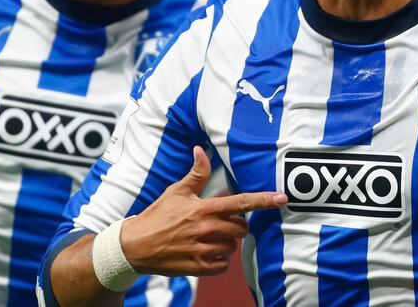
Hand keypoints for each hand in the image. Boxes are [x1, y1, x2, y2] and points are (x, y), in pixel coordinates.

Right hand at [120, 145, 285, 275]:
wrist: (134, 247)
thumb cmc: (158, 215)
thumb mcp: (176, 191)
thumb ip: (196, 173)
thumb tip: (200, 149)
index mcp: (204, 208)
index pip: (241, 202)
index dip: (264, 200)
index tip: (282, 198)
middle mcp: (206, 229)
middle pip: (241, 227)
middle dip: (237, 225)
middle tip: (220, 222)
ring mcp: (203, 249)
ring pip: (232, 246)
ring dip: (226, 242)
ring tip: (207, 237)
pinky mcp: (198, 267)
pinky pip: (223, 265)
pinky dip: (219, 260)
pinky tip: (205, 252)